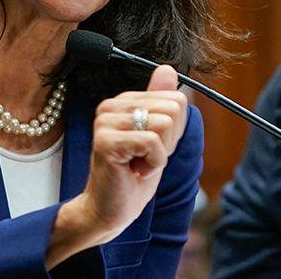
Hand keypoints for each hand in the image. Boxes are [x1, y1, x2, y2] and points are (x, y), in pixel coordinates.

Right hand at [47, 65, 187, 266]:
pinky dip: (153, 163)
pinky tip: (135, 171)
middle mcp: (111, 106)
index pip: (175, 99)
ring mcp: (105, 122)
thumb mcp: (158, 137)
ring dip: (160, 153)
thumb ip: (161, 104)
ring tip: (138, 164)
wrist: (110, 210)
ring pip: (165, 124)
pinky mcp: (106, 142)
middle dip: (169, 140)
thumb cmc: (133, 176)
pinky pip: (152, 143)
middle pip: (173, 108)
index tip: (152, 147)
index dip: (174, 130)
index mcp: (124, 101)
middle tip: (145, 158)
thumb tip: (167, 69)